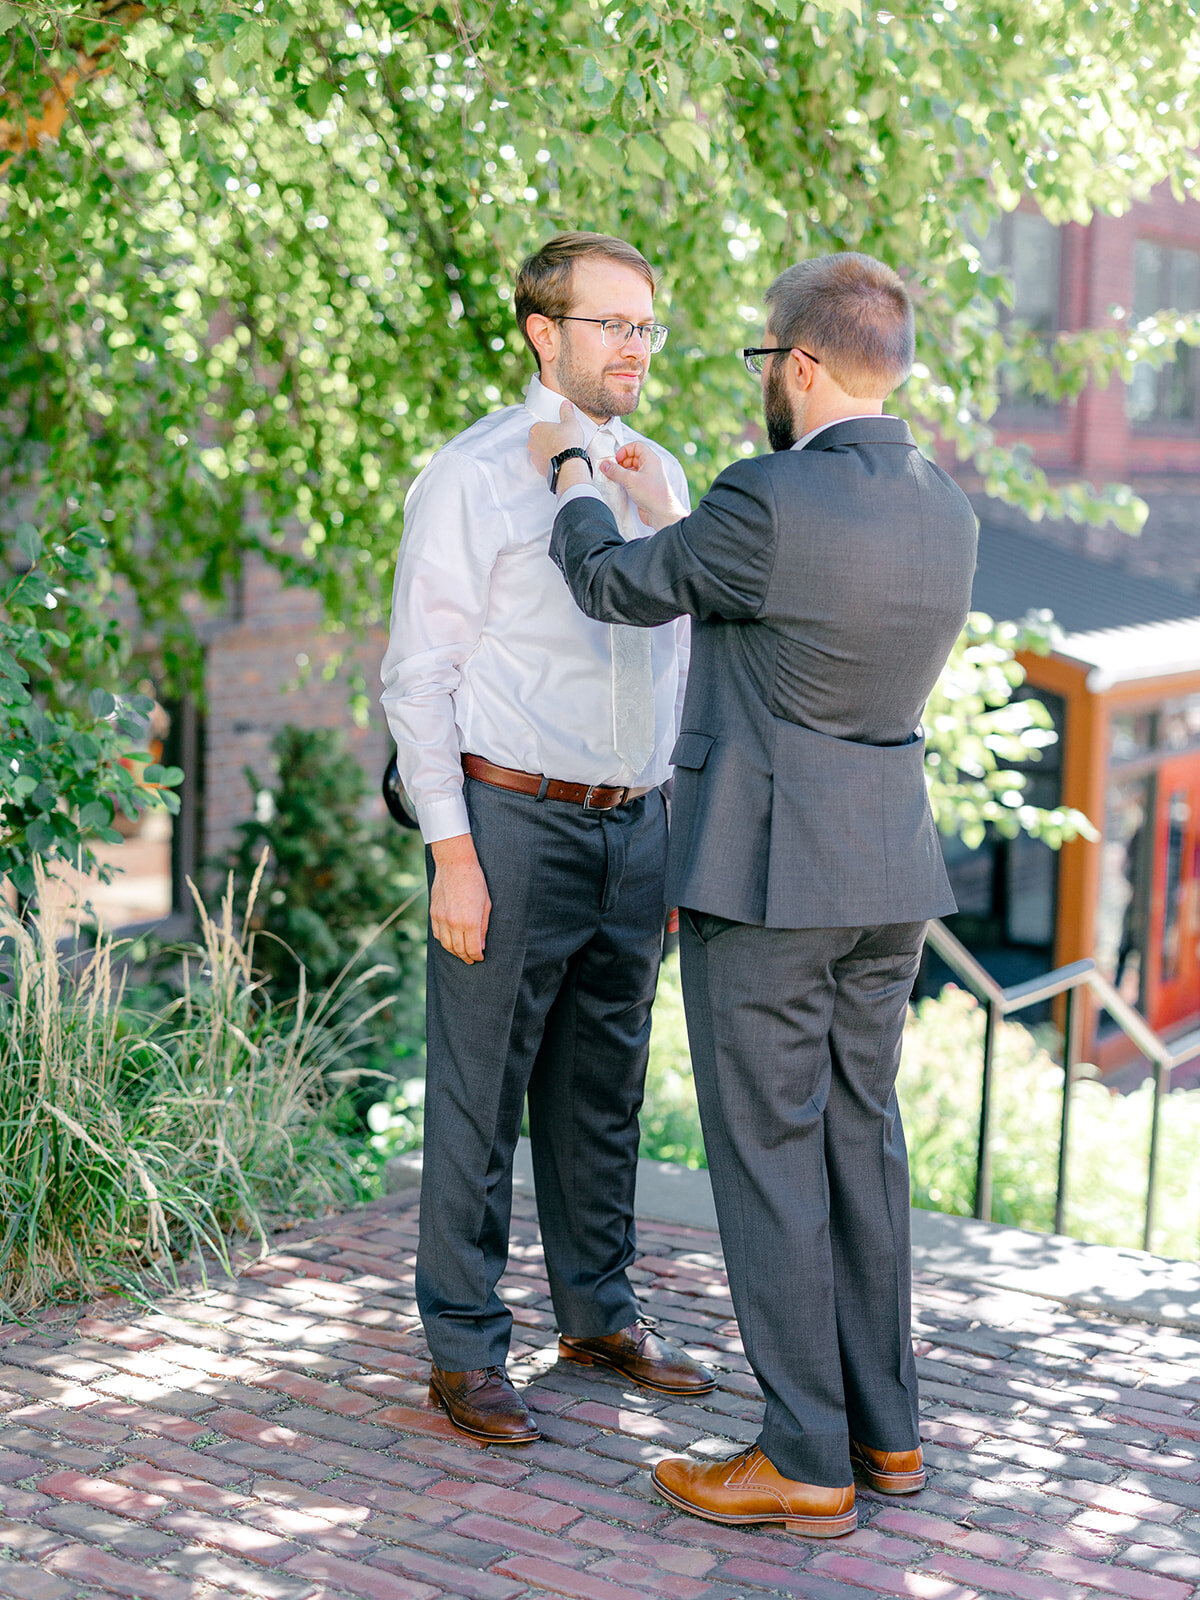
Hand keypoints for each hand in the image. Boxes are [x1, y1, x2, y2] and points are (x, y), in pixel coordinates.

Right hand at [429, 833, 490, 962]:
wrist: (455, 865)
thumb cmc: (475, 882)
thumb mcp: (486, 904)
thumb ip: (483, 927)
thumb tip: (481, 945)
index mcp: (470, 921)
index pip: (473, 949)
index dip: (477, 956)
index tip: (480, 958)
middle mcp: (454, 923)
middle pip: (459, 950)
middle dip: (466, 957)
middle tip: (471, 960)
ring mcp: (442, 919)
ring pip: (446, 945)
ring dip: (454, 952)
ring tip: (461, 953)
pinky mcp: (433, 914)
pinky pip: (437, 934)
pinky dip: (444, 941)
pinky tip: (450, 942)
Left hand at [528, 401, 583, 478]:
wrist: (569, 464)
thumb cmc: (567, 441)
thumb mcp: (570, 422)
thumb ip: (567, 412)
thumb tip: (566, 404)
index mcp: (536, 429)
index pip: (540, 426)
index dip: (549, 428)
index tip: (557, 431)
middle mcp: (532, 443)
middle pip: (538, 439)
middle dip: (547, 440)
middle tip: (560, 441)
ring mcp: (534, 457)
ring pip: (540, 452)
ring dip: (548, 452)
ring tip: (561, 452)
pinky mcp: (539, 469)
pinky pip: (544, 463)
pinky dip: (550, 462)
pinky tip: (560, 461)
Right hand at [601, 442, 686, 529]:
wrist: (661, 513)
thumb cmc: (653, 495)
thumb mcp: (630, 479)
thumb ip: (615, 471)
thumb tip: (605, 465)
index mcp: (650, 459)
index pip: (636, 446)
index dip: (625, 450)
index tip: (616, 459)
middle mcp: (650, 467)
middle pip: (632, 457)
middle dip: (621, 462)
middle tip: (612, 468)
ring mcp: (647, 478)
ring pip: (631, 469)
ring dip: (622, 472)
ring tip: (614, 477)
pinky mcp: (643, 488)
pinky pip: (632, 480)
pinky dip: (624, 481)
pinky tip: (619, 486)